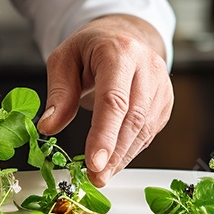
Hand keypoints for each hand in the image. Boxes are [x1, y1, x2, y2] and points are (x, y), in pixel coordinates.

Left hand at [37, 15, 172, 185]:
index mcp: (119, 52)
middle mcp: (147, 67)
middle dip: (114, 153)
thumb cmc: (90, 47)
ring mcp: (161, 84)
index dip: (105, 134)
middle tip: (95, 178)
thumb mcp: (64, 59)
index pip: (114, 99)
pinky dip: (131, 150)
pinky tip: (115, 160)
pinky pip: (150, 132)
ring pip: (145, 129)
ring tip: (101, 175)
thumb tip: (49, 127)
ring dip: (123, 157)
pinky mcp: (165, 100)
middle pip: (133, 118)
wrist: (122, 35)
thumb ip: (59, 94)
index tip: (94, 162)